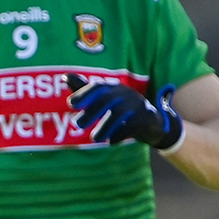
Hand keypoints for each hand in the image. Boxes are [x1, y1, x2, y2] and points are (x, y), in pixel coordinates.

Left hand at [66, 73, 182, 149]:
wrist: (152, 122)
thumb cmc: (120, 109)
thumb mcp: (104, 100)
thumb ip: (85, 90)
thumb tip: (66, 76)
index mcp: (112, 88)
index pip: (97, 87)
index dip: (83, 94)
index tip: (70, 104)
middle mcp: (125, 94)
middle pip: (106, 100)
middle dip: (91, 112)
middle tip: (77, 124)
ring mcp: (137, 104)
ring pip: (118, 114)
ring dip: (104, 127)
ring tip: (94, 139)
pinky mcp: (147, 117)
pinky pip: (132, 125)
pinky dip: (120, 134)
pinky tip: (110, 142)